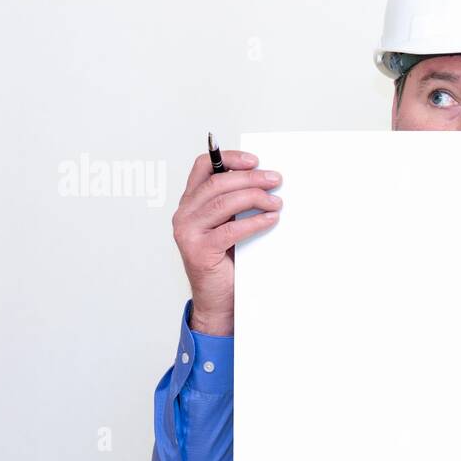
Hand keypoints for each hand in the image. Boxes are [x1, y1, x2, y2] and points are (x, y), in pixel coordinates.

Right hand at [171, 150, 282, 335]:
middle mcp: (184, 215)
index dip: (228, 158)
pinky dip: (254, 222)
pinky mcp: (200, 251)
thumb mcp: (227, 226)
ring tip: (276, 202)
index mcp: (190, 204)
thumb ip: (234, 206)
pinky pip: (230, 229)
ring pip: (223, 203)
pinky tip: (270, 220)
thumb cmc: (225, 263)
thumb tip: (265, 183)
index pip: (203, 168)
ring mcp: (188, 233)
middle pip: (217, 183)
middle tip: (274, 180)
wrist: (217, 302)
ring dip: (255, 198)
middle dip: (250, 178)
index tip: (254, 160)